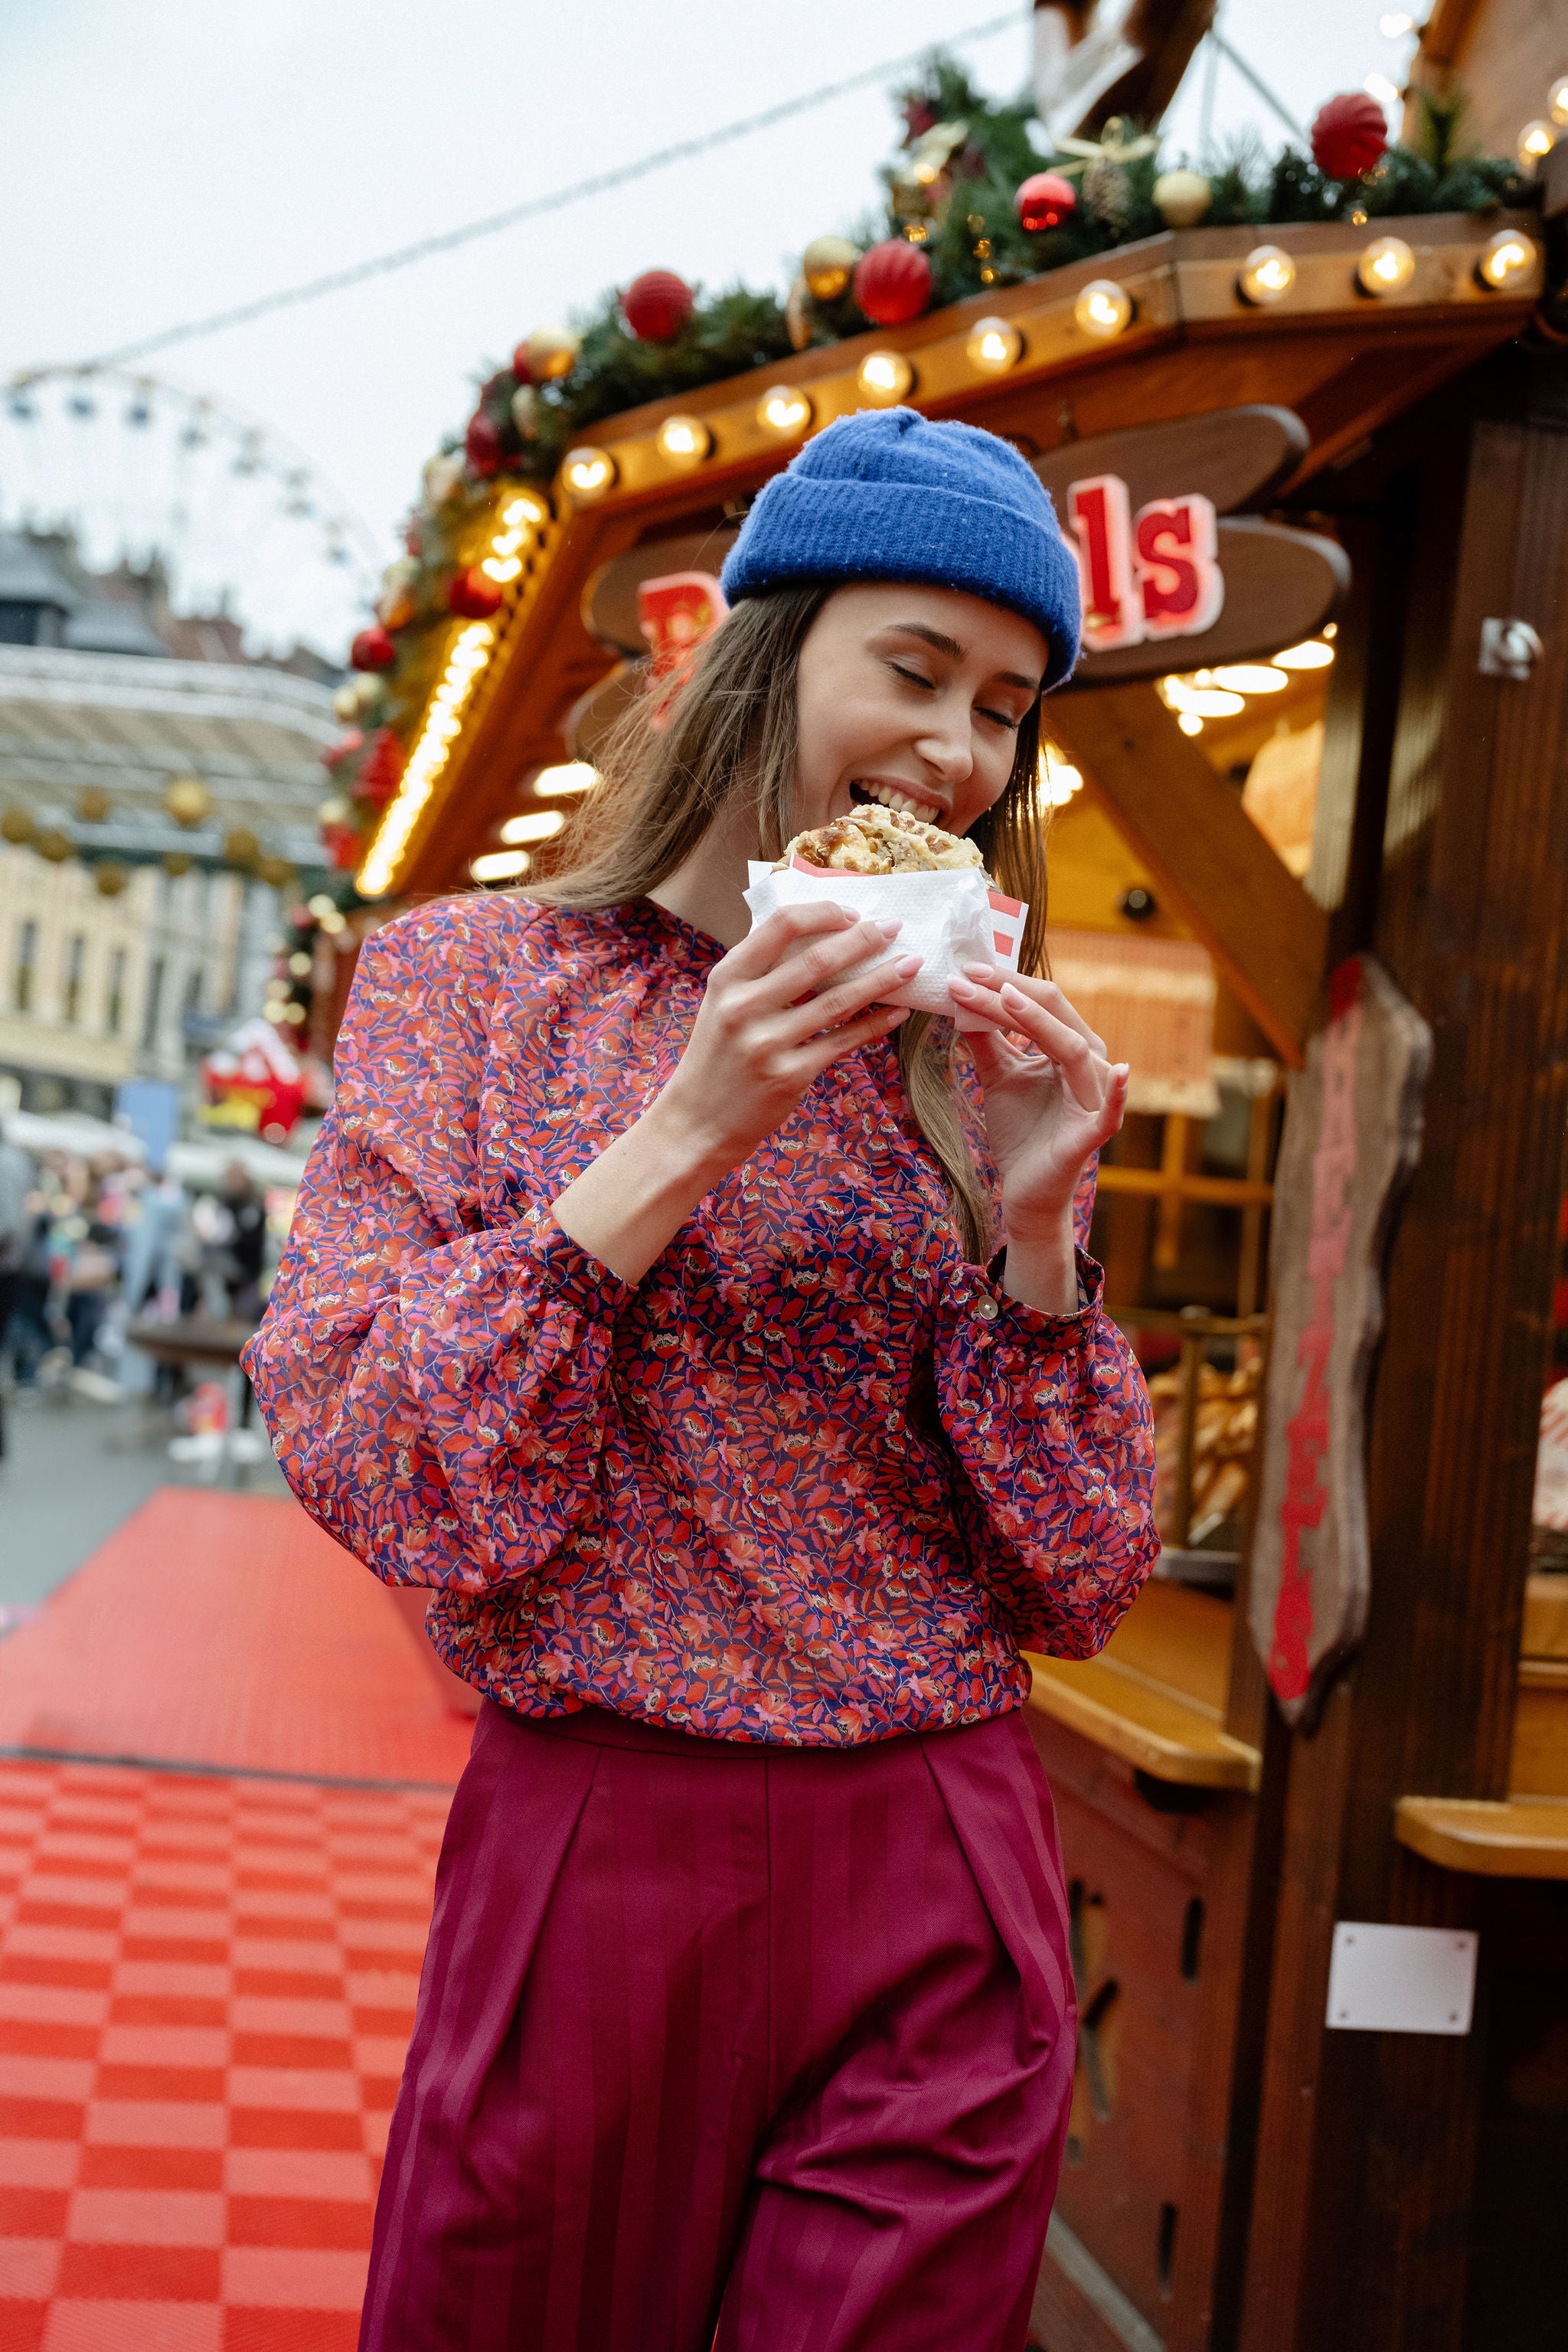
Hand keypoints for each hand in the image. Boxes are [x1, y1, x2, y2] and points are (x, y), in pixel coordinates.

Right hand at [657, 902, 920, 1175]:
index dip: (823, 913)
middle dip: (865, 939)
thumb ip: (761, 972)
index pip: (781, 925)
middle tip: (896, 926)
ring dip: (881, 979)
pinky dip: (875, 1024)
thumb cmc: (718, 1055)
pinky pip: (843, 1042)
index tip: (852, 913)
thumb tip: (821, 936)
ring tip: (911, 964)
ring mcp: (768, 1043)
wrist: (697, 1121)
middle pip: (817, 960)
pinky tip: (897, 1012)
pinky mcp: (790, 1075)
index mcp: (728, 977)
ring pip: (838, 1001)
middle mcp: (745, 1006)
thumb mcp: (724, 1003)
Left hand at [948, 965, 1127, 1247]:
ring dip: (1034, 1020)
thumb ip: (987, 1039)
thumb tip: (962, 997)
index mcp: (1070, 1046)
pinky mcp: (1093, 1133)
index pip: (1041, 1002)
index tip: (964, 968)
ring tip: (1003, 998)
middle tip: (970, 974)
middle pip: (1055, 1015)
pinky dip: (1117, 1091)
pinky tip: (1120, 1070)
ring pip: (1071, 1048)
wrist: (1023, 1190)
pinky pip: (1110, 1110)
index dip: (1005, 983)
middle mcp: (1089, 1064)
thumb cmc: (1020, 1131)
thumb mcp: (998, 1076)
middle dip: (1011, 991)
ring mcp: (1094, 1096)